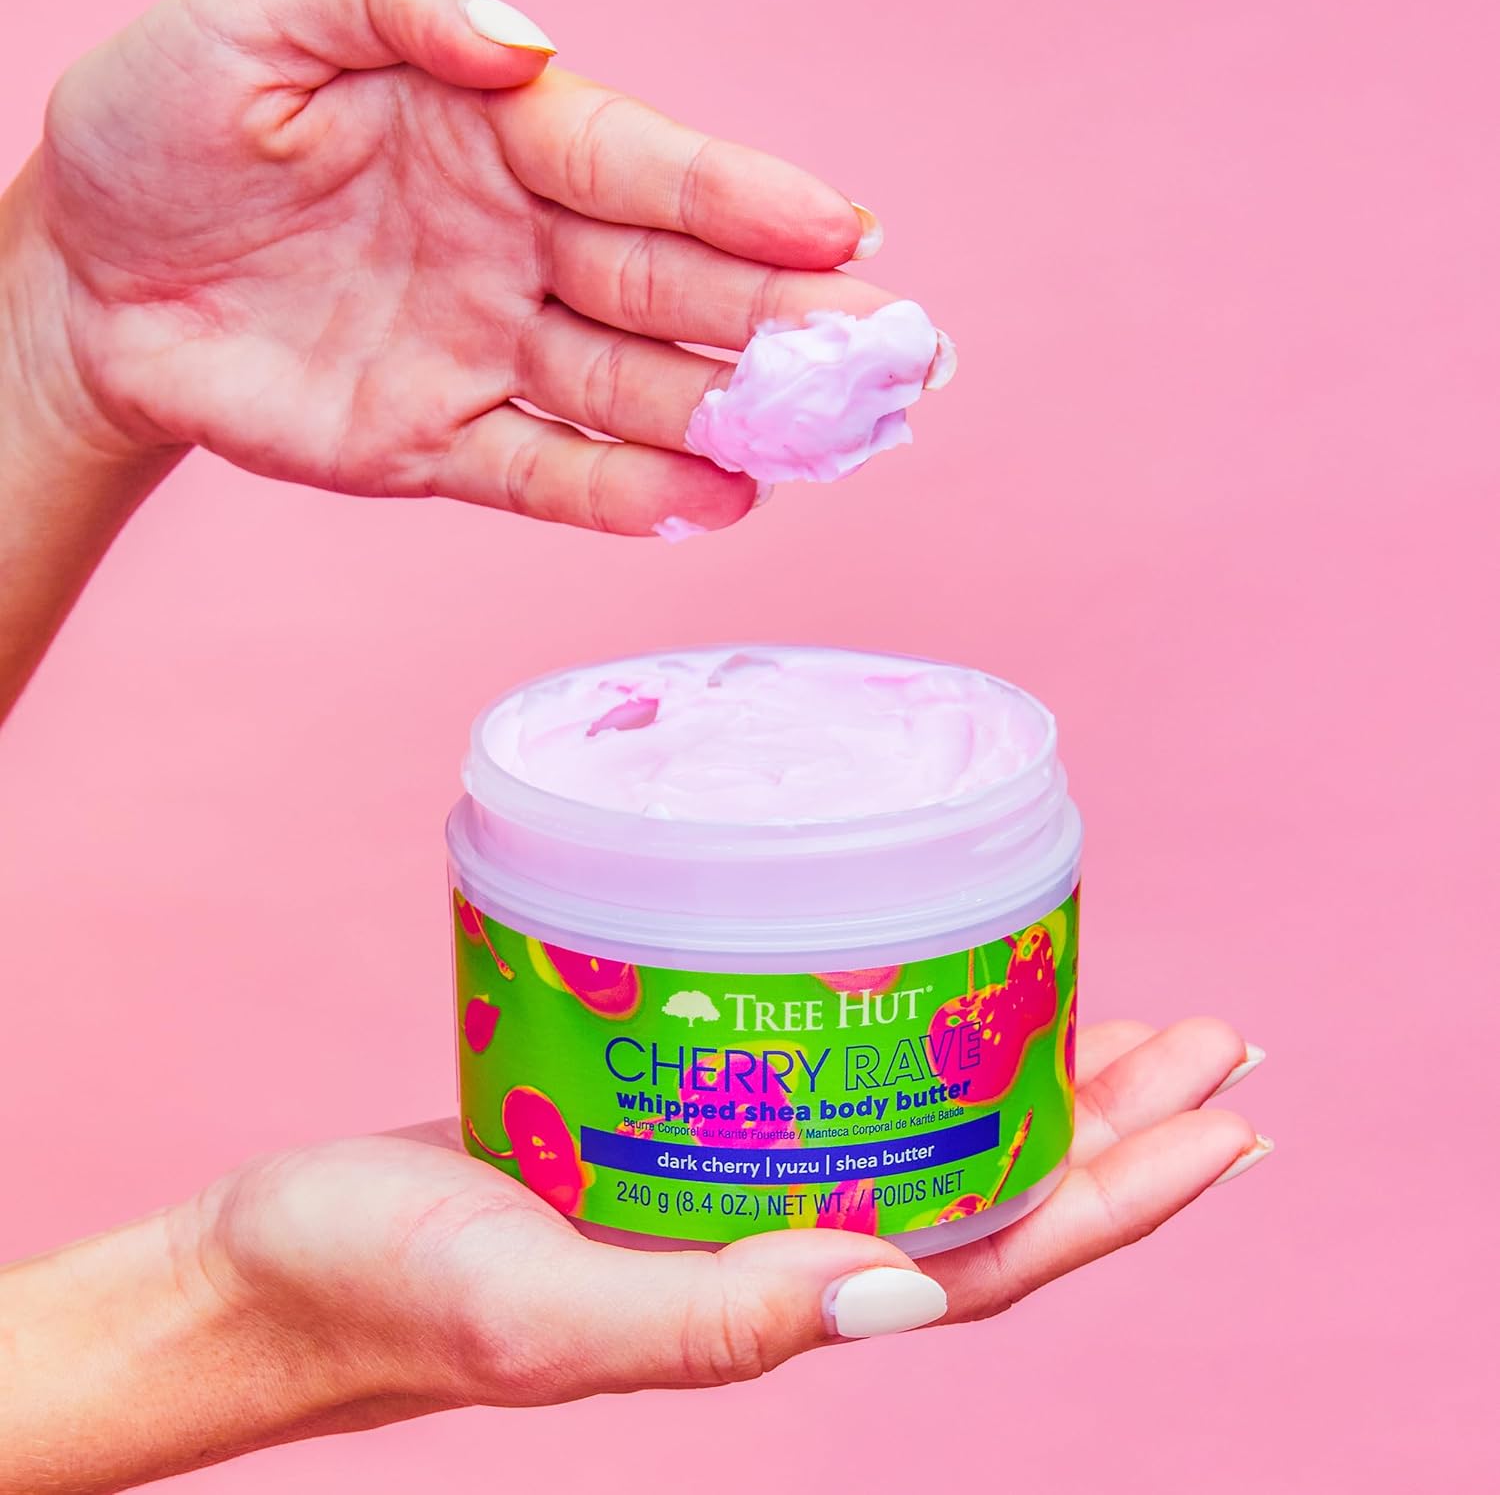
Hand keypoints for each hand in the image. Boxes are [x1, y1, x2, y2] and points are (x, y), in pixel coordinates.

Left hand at [31, 0, 894, 534]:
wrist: (80, 282)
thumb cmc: (160, 128)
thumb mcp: (252, 17)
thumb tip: (528, 48)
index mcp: (495, 134)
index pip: (644, 169)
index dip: (744, 200)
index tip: (847, 231)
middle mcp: (517, 248)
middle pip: (674, 290)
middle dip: (787, 322)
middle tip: (898, 355)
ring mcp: (488, 356)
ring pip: (635, 393)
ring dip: (733, 418)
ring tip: (822, 443)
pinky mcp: (443, 448)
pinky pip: (549, 478)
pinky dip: (627, 498)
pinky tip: (713, 505)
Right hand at [191, 1018, 1267, 1407]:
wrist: (284, 1266)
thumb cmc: (387, 1290)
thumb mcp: (537, 1312)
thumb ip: (705, 1319)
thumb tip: (892, 1295)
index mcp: (771, 1310)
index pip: (993, 1259)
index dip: (1119, 1196)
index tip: (1221, 1115)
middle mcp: (775, 1257)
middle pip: (985, 1198)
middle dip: (1111, 1128)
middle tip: (1210, 1041)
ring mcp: (728, 1200)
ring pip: (919, 1147)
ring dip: (1023, 1089)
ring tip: (1111, 1021)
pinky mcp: (670, 1147)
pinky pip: (825, 1102)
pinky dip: (900, 1058)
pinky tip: (917, 1009)